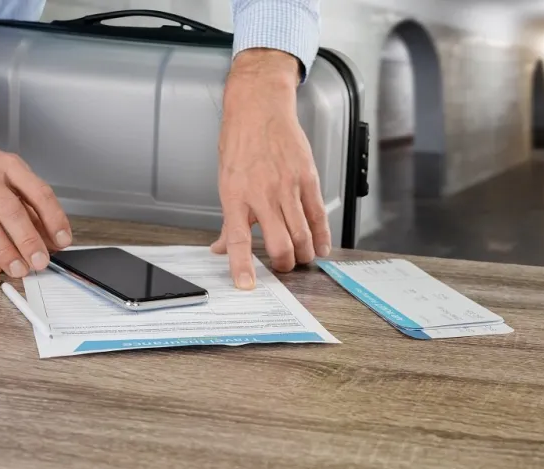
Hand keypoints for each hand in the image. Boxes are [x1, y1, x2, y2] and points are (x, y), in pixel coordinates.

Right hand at [0, 132, 71, 276]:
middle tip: (40, 261)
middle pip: (11, 211)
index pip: (39, 193)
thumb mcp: (11, 173)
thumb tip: (51, 237)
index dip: (54, 218)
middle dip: (28, 240)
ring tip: (18, 268)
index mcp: (10, 166)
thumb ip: (30, 203)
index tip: (63, 240)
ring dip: (4, 251)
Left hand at [211, 49, 331, 288]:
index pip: (238, 240)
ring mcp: (287, 186)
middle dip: (284, 264)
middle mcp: (262, 193)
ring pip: (302, 234)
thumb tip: (221, 248)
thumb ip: (229, 219)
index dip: (242, 267)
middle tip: (284, 267)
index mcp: (236, 196)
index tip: (246, 285)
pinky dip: (322, 236)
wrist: (260, 108)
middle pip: (279, 243)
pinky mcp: (307, 179)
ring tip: (302, 258)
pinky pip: (318, 215)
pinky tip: (322, 246)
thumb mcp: (226, 181)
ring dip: (304, 253)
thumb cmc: (241, 141)